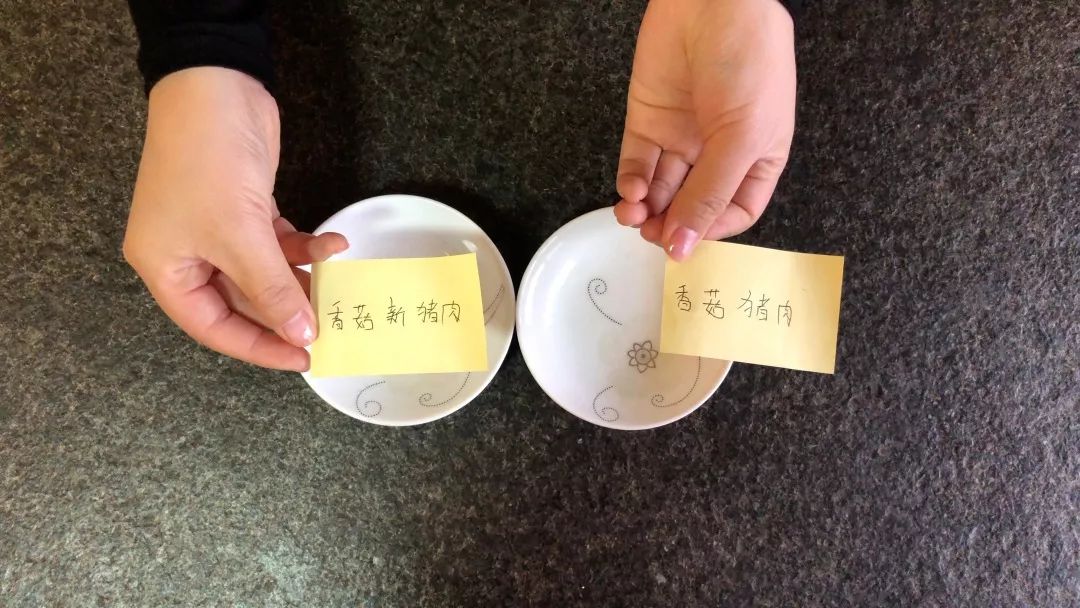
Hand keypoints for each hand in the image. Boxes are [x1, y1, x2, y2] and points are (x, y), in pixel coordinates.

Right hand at [123, 67, 346, 370]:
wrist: (215, 85)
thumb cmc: (207, 161)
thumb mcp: (241, 236)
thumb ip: (273, 289)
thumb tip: (300, 334)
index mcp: (166, 268)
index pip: (213, 328)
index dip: (258, 347)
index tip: (303, 358)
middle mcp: (187, 254)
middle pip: (241, 303)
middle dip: (285, 312)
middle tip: (329, 326)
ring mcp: (215, 230)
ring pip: (263, 274)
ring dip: (301, 277)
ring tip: (337, 283)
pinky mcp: (243, 208)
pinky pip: (275, 243)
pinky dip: (304, 245)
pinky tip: (334, 243)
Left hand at [613, 0, 795, 259]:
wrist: (712, 1)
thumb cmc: (749, 61)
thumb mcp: (742, 138)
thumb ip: (710, 195)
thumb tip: (685, 246)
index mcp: (757, 157)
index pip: (734, 211)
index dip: (711, 231)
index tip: (686, 243)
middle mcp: (719, 151)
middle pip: (692, 205)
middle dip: (671, 224)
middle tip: (652, 235)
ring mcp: (682, 136)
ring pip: (660, 189)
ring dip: (646, 209)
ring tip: (634, 216)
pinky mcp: (649, 119)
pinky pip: (637, 163)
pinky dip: (631, 183)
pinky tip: (630, 191)